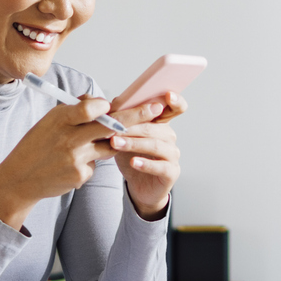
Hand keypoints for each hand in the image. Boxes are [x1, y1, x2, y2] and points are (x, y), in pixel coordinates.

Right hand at [0, 94, 118, 229]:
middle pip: (107, 128)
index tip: (106, 108)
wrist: (20, 178)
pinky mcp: (80, 175)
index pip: (90, 109)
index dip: (103, 106)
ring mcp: (75, 159)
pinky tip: (70, 166)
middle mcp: (68, 139)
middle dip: (116, 125)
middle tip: (114, 126)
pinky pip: (95, 165)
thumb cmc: (37, 145)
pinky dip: (87, 164)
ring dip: (102, 146)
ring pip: (107, 147)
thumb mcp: (49, 121)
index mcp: (59, 120)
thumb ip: (75, 109)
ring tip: (85, 147)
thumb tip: (100, 101)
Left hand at [105, 91, 184, 218]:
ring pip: (156, 145)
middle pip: (156, 127)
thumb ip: (118, 118)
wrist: (138, 186)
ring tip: (116, 144)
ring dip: (134, 143)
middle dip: (134, 126)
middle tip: (115, 127)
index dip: (175, 100)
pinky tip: (133, 162)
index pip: (175, 108)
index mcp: (161, 124)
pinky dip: (145, 163)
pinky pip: (160, 166)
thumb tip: (104, 101)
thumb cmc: (131, 156)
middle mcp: (169, 137)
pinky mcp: (171, 172)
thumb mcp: (123, 136)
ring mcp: (172, 155)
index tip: (168, 95)